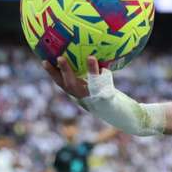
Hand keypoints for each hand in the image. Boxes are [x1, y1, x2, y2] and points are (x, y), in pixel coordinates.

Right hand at [44, 54, 164, 135]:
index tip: (43, 60)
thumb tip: (93, 53)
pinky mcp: (105, 101)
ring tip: (73, 57)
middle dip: (58, 73)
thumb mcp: (102, 87)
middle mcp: (84, 99)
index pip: (62, 84)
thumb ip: (96, 75)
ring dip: (72, 72)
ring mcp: (93, 101)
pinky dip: (94, 73)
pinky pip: (98, 86)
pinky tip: (95, 61)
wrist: (128, 118)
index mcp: (81, 95)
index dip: (52, 74)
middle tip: (53, 58)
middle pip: (66, 86)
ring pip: (78, 87)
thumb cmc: (115, 101)